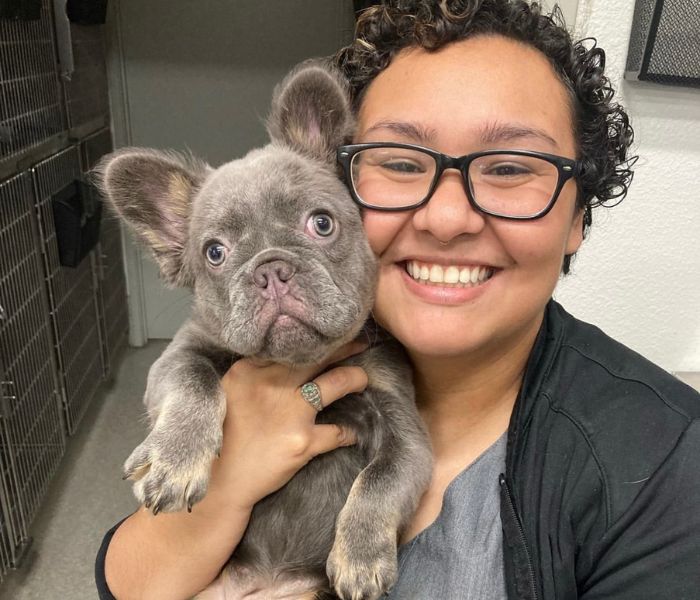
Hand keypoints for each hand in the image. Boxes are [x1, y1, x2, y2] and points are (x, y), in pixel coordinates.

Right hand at [207, 341, 368, 511]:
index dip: (313, 341)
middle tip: (360, 344)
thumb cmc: (222, 435)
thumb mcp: (228, 391)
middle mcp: (271, 385)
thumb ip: (253, 372)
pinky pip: (338, 431)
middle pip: (317, 358)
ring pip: (336, 383)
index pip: (290, 347)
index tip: (328, 337)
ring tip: (363, 379)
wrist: (221, 481)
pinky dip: (350, 431)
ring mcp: (290, 412)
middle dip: (344, 348)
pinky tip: (355, 431)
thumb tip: (286, 358)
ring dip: (356, 378)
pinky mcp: (303, 441)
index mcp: (249, 370)